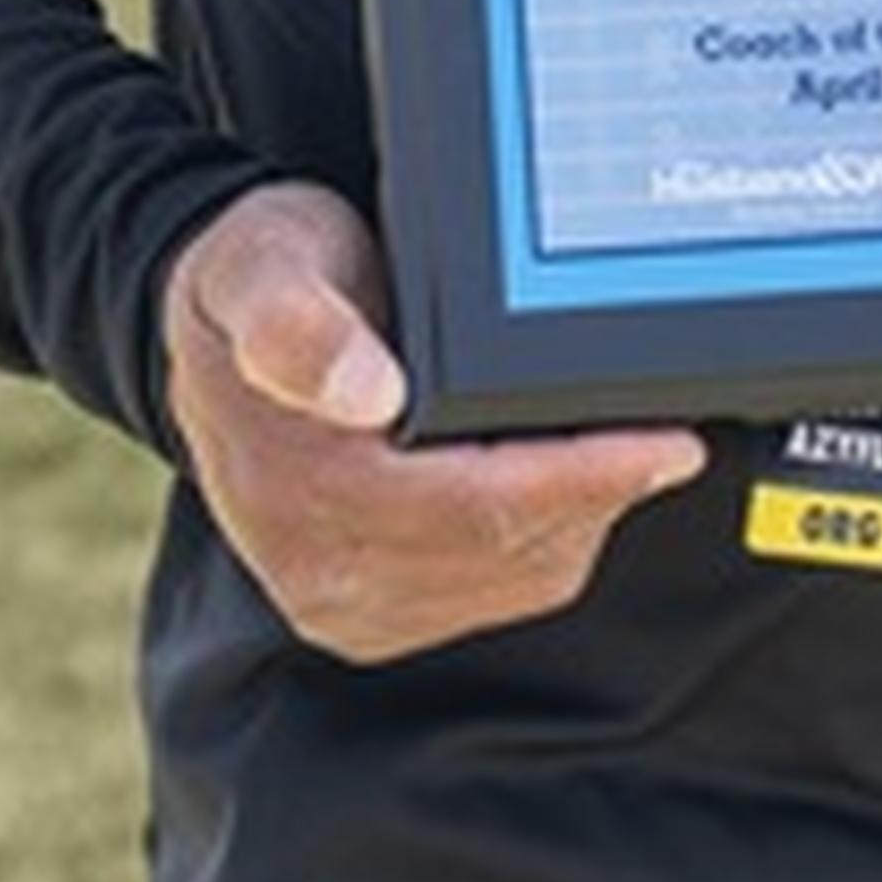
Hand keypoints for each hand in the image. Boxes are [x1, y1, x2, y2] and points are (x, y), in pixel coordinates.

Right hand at [162, 180, 707, 665]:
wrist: (211, 330)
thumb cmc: (257, 281)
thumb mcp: (263, 265)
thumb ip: (298, 323)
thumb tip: (366, 393)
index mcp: (300, 486)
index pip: (475, 509)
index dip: (583, 479)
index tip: (665, 444)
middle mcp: (319, 567)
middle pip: (508, 551)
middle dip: (601, 492)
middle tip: (670, 433)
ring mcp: (343, 603)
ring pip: (514, 579)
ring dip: (579, 517)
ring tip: (620, 447)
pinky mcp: (370, 616)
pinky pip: (496, 592)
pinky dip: (545, 541)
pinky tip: (563, 484)